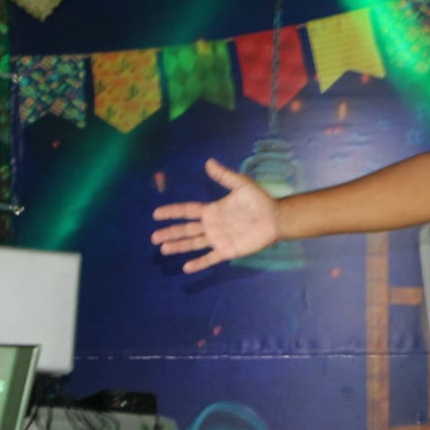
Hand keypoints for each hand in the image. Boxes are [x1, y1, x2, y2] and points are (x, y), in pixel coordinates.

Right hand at [150, 159, 280, 272]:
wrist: (275, 218)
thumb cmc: (259, 201)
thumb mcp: (241, 185)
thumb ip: (224, 175)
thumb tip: (208, 162)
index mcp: (212, 210)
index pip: (187, 211)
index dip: (172, 212)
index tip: (156, 214)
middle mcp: (212, 226)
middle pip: (186, 230)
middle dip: (170, 233)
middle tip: (154, 238)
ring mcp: (219, 239)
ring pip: (194, 244)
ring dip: (179, 247)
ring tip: (164, 249)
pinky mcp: (228, 250)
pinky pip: (211, 258)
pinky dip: (199, 263)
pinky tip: (187, 267)